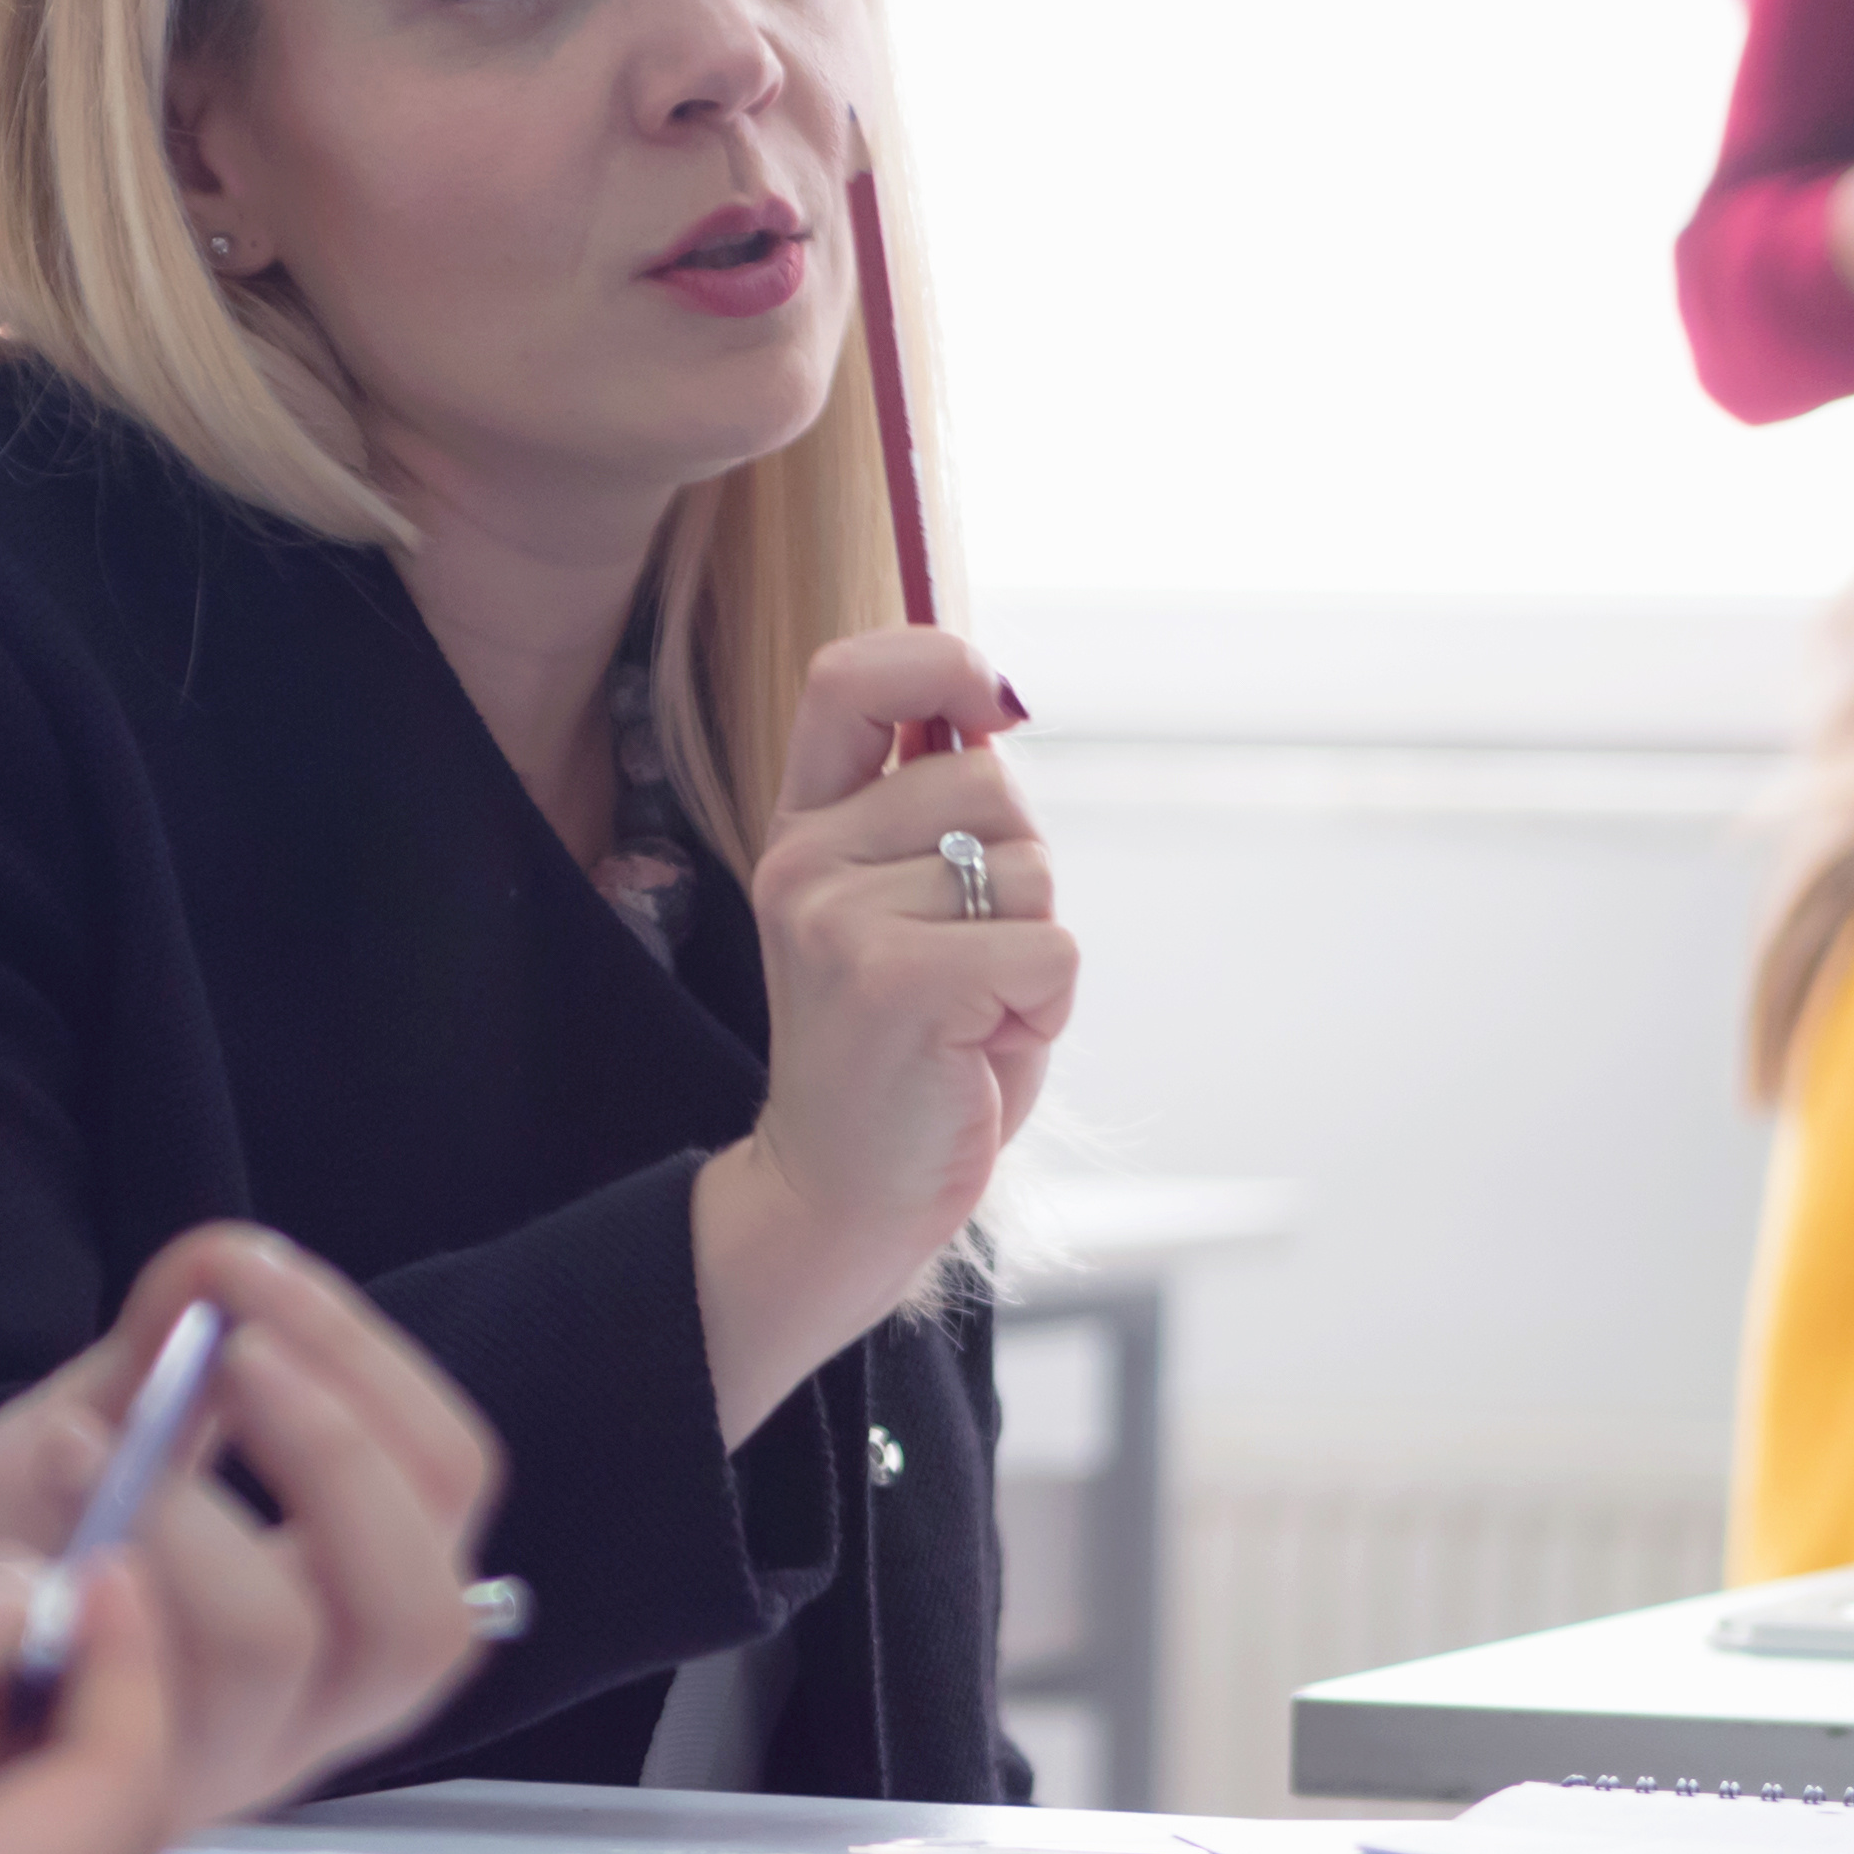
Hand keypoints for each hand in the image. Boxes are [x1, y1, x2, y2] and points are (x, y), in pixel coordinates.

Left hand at [0, 1229, 506, 1819]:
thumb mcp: (86, 1442)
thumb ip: (161, 1358)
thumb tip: (219, 1259)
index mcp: (336, 1610)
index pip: (449, 1496)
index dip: (377, 1373)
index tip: (256, 1276)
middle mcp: (299, 1712)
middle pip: (424, 1618)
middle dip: (340, 1456)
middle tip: (234, 1357)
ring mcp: (205, 1770)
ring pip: (275, 1649)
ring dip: (185, 1511)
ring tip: (76, 1438)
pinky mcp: (94, 1808)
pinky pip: (130, 1702)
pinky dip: (76, 1586)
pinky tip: (7, 1532)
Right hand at [696, 626, 1077, 1434]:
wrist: (844, 1193)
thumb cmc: (911, 1051)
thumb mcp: (911, 910)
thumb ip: (938, 814)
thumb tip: (998, 708)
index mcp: (805, 827)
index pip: (850, 677)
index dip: (936, 661)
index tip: (990, 700)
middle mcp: (806, 859)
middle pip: (990, 782)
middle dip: (1022, 869)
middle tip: (973, 961)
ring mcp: (840, 918)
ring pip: (1029, 870)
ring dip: (1036, 948)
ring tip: (974, 1012)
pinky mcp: (896, 981)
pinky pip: (1048, 949)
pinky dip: (1047, 1007)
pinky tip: (984, 1048)